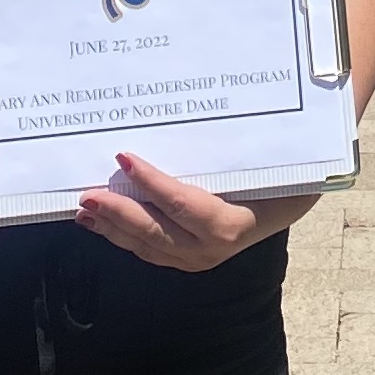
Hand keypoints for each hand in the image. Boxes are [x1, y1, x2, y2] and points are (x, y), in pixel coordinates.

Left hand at [74, 147, 308, 270]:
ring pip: (147, 245)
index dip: (151, 183)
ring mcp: (197, 259)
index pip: (182, 203)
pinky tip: (102, 223)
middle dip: (118, 214)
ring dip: (113, 228)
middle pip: (156, 231)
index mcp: (229, 223)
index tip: (123, 158)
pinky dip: (123, 236)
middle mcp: (210, 248)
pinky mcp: (186, 260)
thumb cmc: (275, 175)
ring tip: (84, 210)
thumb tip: (197, 114)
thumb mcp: (261, 160)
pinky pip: (149, 250)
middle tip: (87, 195)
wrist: (290, 204)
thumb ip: (230, 148)